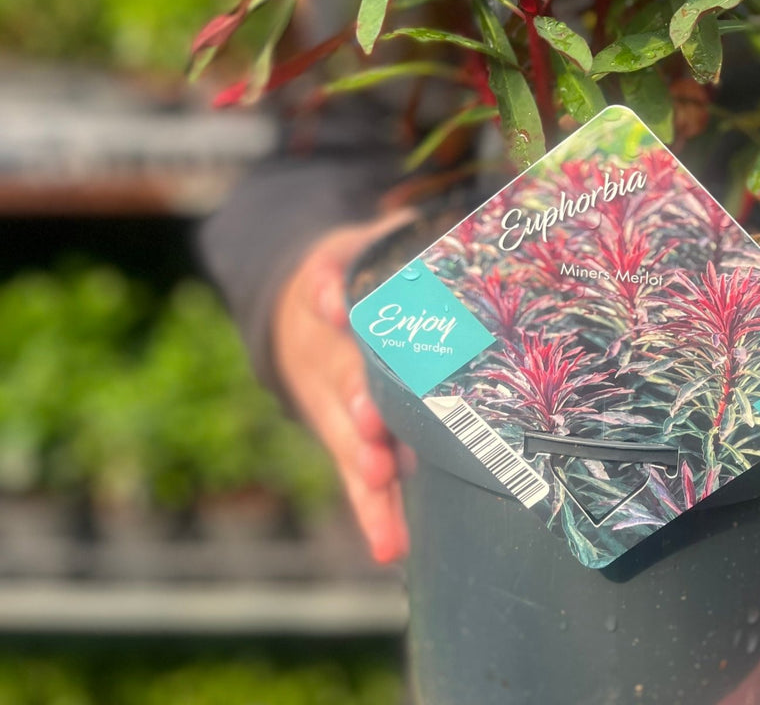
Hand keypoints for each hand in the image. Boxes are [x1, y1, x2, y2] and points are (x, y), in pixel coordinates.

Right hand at [272, 213, 416, 562]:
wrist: (299, 310)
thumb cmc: (359, 269)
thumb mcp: (369, 239)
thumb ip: (395, 234)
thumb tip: (450, 223)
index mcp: (333, 293)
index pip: (326, 291)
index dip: (330, 297)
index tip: (333, 303)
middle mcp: (328, 352)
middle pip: (338, 375)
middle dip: (355, 396)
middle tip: (372, 417)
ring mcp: (332, 402)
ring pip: (345, 435)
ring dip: (363, 459)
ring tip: (382, 479)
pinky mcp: (345, 439)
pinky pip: (358, 478)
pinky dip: (373, 512)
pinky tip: (389, 546)